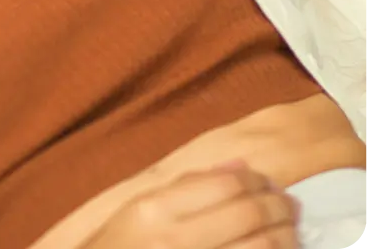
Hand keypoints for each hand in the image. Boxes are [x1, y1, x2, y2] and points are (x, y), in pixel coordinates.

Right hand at [85, 164, 298, 248]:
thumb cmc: (118, 248)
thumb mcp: (140, 211)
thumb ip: (188, 187)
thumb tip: (239, 166)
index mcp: (154, 210)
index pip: (223, 185)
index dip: (255, 181)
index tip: (265, 182)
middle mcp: (174, 241)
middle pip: (247, 214)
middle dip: (278, 207)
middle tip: (288, 205)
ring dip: (285, 237)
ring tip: (290, 230)